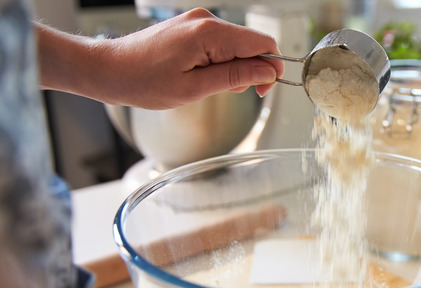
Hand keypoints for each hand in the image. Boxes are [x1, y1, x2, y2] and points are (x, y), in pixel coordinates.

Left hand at [38, 8, 284, 108]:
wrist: (108, 70)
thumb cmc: (143, 81)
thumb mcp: (195, 88)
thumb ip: (235, 77)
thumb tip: (268, 72)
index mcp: (210, 33)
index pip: (261, 43)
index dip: (271, 68)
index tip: (263, 90)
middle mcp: (206, 20)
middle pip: (251, 43)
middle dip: (250, 70)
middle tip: (228, 92)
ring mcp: (197, 21)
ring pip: (236, 45)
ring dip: (233, 68)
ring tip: (207, 85)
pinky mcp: (191, 27)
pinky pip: (220, 44)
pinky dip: (220, 62)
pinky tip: (202, 76)